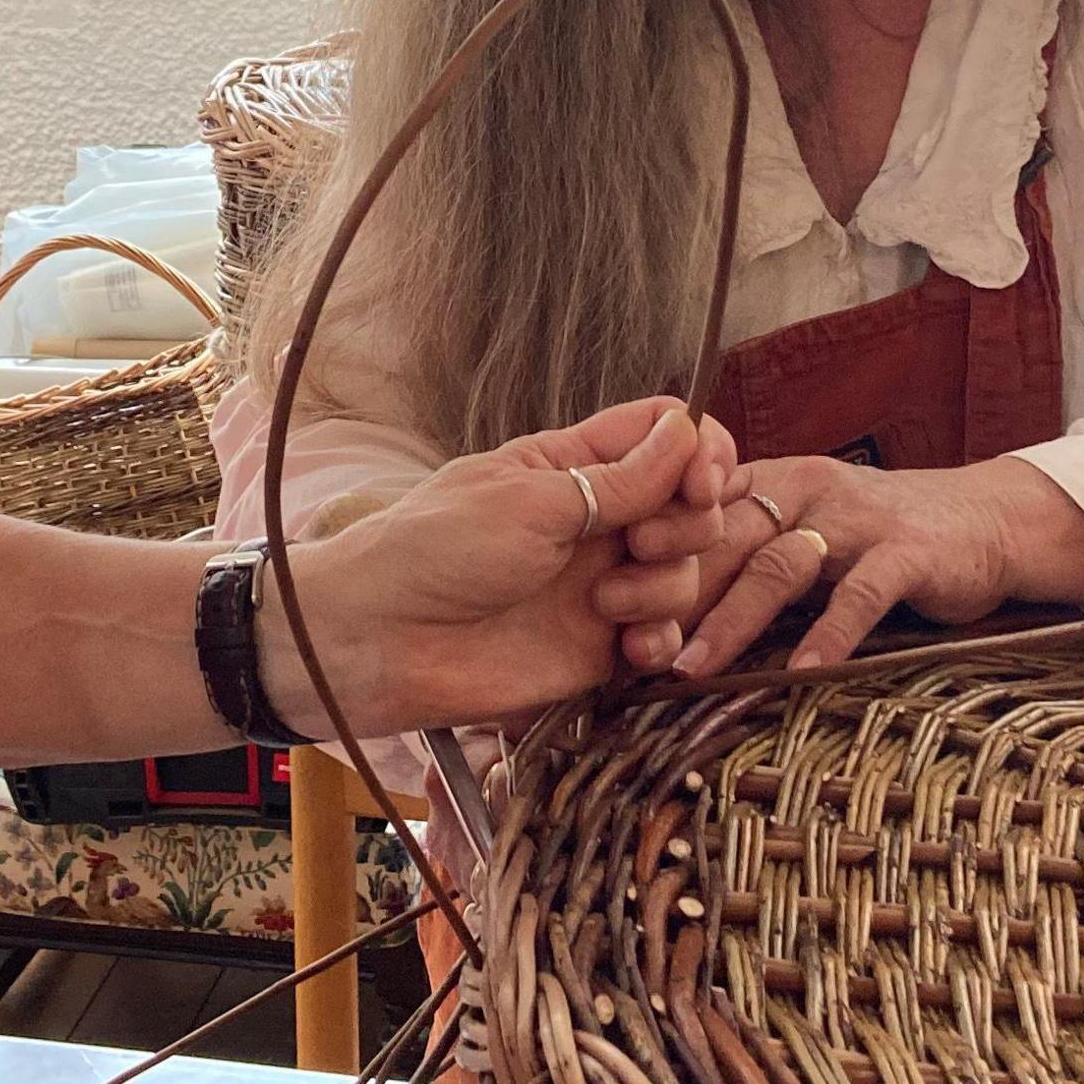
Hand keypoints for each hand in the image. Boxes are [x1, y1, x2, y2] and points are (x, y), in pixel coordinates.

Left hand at [259, 396, 734, 738]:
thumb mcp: (530, 501)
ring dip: (664, 586)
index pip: (663, 433)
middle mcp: (593, 519)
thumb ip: (617, 479)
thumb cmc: (436, 551)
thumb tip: (688, 433)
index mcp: (570, 464)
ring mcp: (599, 582)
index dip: (697, 451)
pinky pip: (663, 636)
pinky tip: (628, 650)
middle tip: (640, 542)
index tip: (699, 481)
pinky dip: (660, 640)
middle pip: (690, 504)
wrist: (384, 643)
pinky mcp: (599, 646)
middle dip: (687, 524)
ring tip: (606, 603)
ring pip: (683, 572)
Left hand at [629, 452, 1083, 674]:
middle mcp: (805, 489)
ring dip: (729, 617)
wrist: (986, 522)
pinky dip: (827, 634)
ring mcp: (855, 520)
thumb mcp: (803, 526)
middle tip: (616, 628)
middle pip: (723, 533)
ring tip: (688, 665)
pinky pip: (859, 595)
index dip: (644, 544)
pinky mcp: (905, 553)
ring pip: (778, 564)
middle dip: (667, 582)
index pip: (691, 504)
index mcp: (770, 480)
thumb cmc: (878, 537)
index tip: (595, 588)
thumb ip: (740, 549)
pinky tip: (800, 672)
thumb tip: (654, 602)